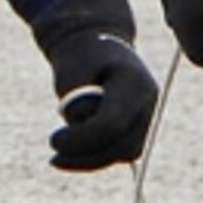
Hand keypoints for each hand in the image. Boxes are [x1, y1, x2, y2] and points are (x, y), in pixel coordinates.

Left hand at [45, 27, 158, 171]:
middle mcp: (148, 103)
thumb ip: (75, 101)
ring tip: (59, 154)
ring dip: (90, 159)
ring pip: (124, 153)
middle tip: (53, 158)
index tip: (53, 141)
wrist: (98, 43)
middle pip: (123, 146)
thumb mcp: (70, 72)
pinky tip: (71, 153)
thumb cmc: (80, 55)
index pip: (112, 123)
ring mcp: (148, 117)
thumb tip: (79, 128)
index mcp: (134, 82)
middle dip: (87, 156)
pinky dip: (96, 156)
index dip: (82, 139)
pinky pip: (120, 152)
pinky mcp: (139, 128)